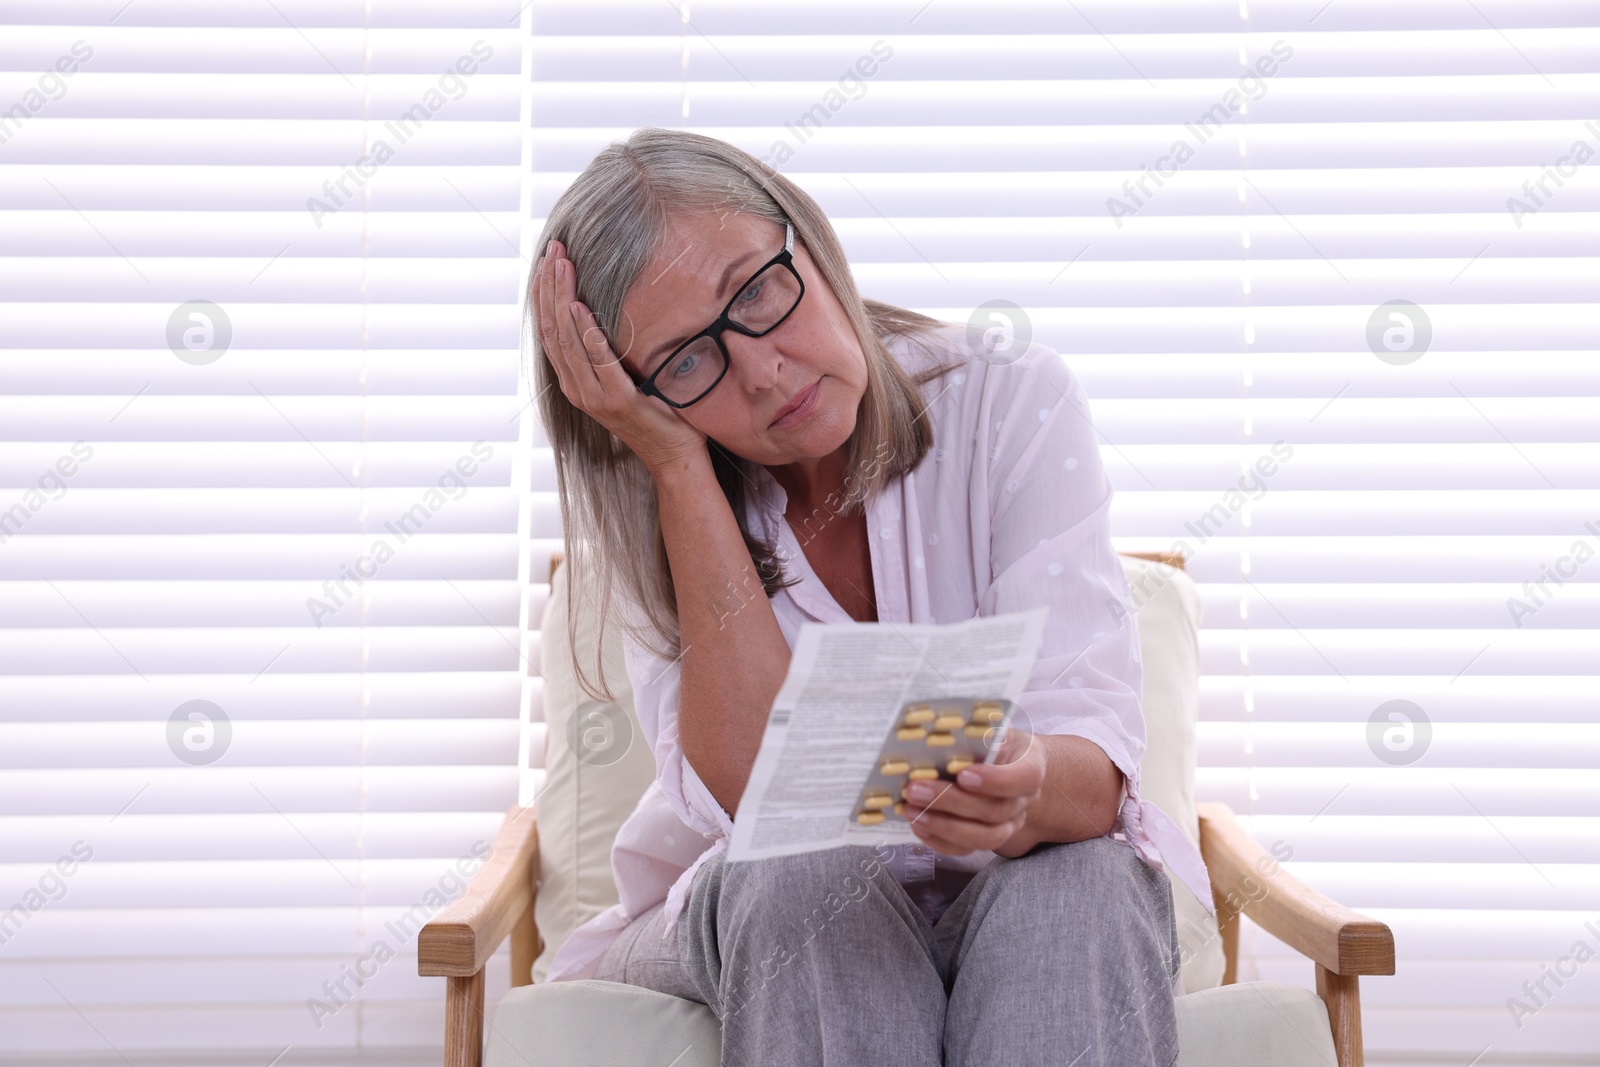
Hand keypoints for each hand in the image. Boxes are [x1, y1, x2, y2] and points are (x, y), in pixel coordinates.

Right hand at [534, 240, 707, 476]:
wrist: (674, 456)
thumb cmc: (656, 415)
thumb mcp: (625, 380)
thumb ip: (610, 354)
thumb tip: (609, 312)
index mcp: (574, 382)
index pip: (549, 330)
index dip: (544, 294)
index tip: (547, 261)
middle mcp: (577, 388)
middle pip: (552, 329)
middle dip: (550, 286)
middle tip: (553, 250)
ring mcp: (595, 396)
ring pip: (568, 340)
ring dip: (563, 298)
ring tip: (563, 266)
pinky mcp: (619, 401)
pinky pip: (599, 361)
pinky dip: (587, 333)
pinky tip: (581, 306)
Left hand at [899, 729, 1045, 857]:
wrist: (1008, 767)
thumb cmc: (995, 743)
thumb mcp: (992, 729)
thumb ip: (976, 732)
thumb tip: (944, 730)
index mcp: (1030, 767)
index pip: (1024, 779)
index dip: (996, 781)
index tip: (964, 774)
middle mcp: (1022, 801)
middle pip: (996, 811)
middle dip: (952, 802)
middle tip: (917, 790)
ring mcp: (1007, 825)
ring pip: (984, 837)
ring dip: (944, 826)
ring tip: (913, 810)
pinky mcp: (985, 839)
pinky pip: (966, 850)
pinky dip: (939, 841)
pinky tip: (918, 824)